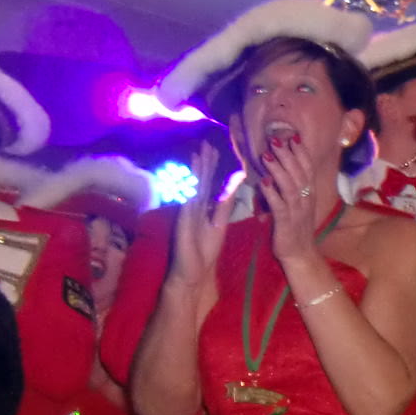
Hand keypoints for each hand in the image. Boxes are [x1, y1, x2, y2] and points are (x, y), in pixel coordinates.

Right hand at [169, 144, 237, 294]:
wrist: (193, 271)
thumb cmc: (204, 250)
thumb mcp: (219, 224)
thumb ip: (223, 206)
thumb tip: (231, 188)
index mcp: (204, 207)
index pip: (210, 183)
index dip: (213, 167)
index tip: (216, 149)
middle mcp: (195, 207)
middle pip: (201, 180)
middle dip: (205, 162)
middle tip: (208, 142)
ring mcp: (188, 212)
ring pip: (195, 187)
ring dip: (198, 170)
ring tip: (201, 151)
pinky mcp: (184, 221)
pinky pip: (190, 202)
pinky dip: (192, 188)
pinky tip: (194, 176)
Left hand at [256, 128, 337, 263]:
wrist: (300, 254)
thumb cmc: (294, 228)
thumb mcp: (296, 204)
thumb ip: (290, 188)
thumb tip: (278, 170)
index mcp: (309, 193)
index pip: (307, 168)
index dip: (300, 152)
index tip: (292, 136)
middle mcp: (305, 199)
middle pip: (298, 172)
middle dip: (287, 155)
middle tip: (275, 139)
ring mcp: (297, 210)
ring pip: (289, 185)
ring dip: (277, 169)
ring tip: (266, 155)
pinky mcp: (286, 222)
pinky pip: (279, 205)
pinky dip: (272, 192)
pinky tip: (263, 182)